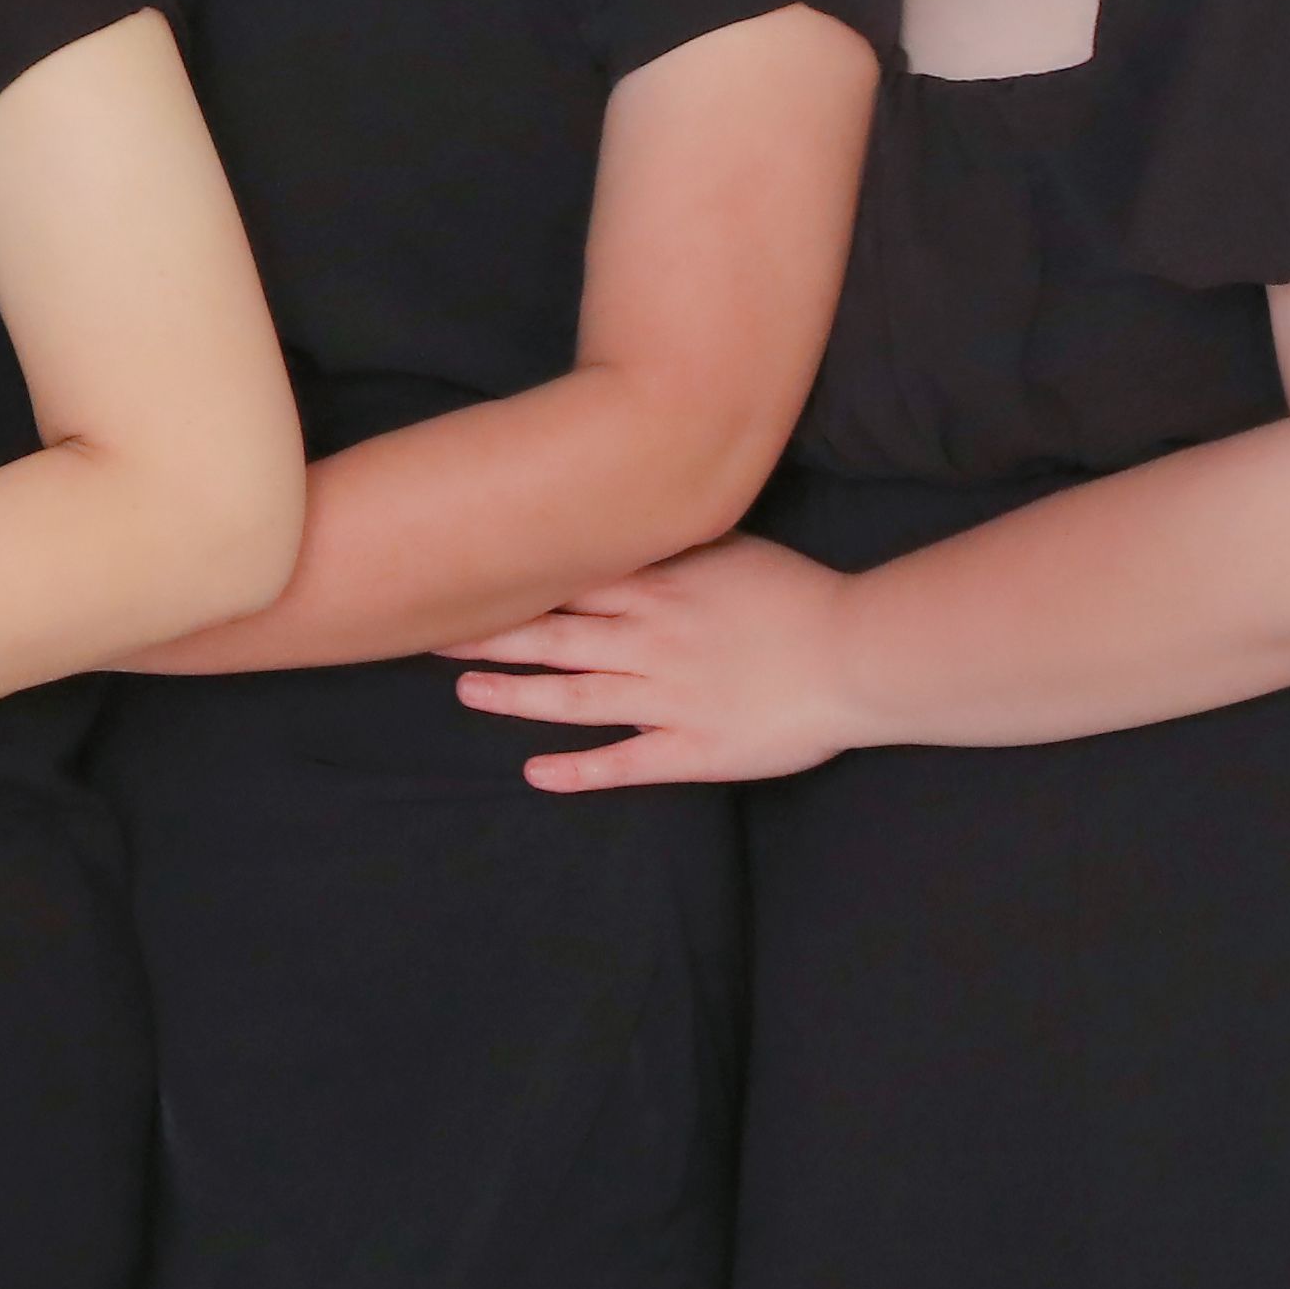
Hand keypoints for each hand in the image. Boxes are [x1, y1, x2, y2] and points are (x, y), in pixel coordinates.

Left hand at [446, 532, 870, 787]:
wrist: (859, 653)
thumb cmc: (798, 594)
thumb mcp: (726, 548)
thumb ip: (670, 544)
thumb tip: (621, 515)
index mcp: (656, 590)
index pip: (563, 582)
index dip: (506, 583)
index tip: (455, 578)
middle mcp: (648, 642)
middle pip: (552, 638)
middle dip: (488, 638)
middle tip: (429, 635)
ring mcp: (666, 699)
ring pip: (574, 697)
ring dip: (515, 697)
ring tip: (465, 694)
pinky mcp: (692, 749)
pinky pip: (626, 763)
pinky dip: (578, 770)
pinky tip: (535, 773)